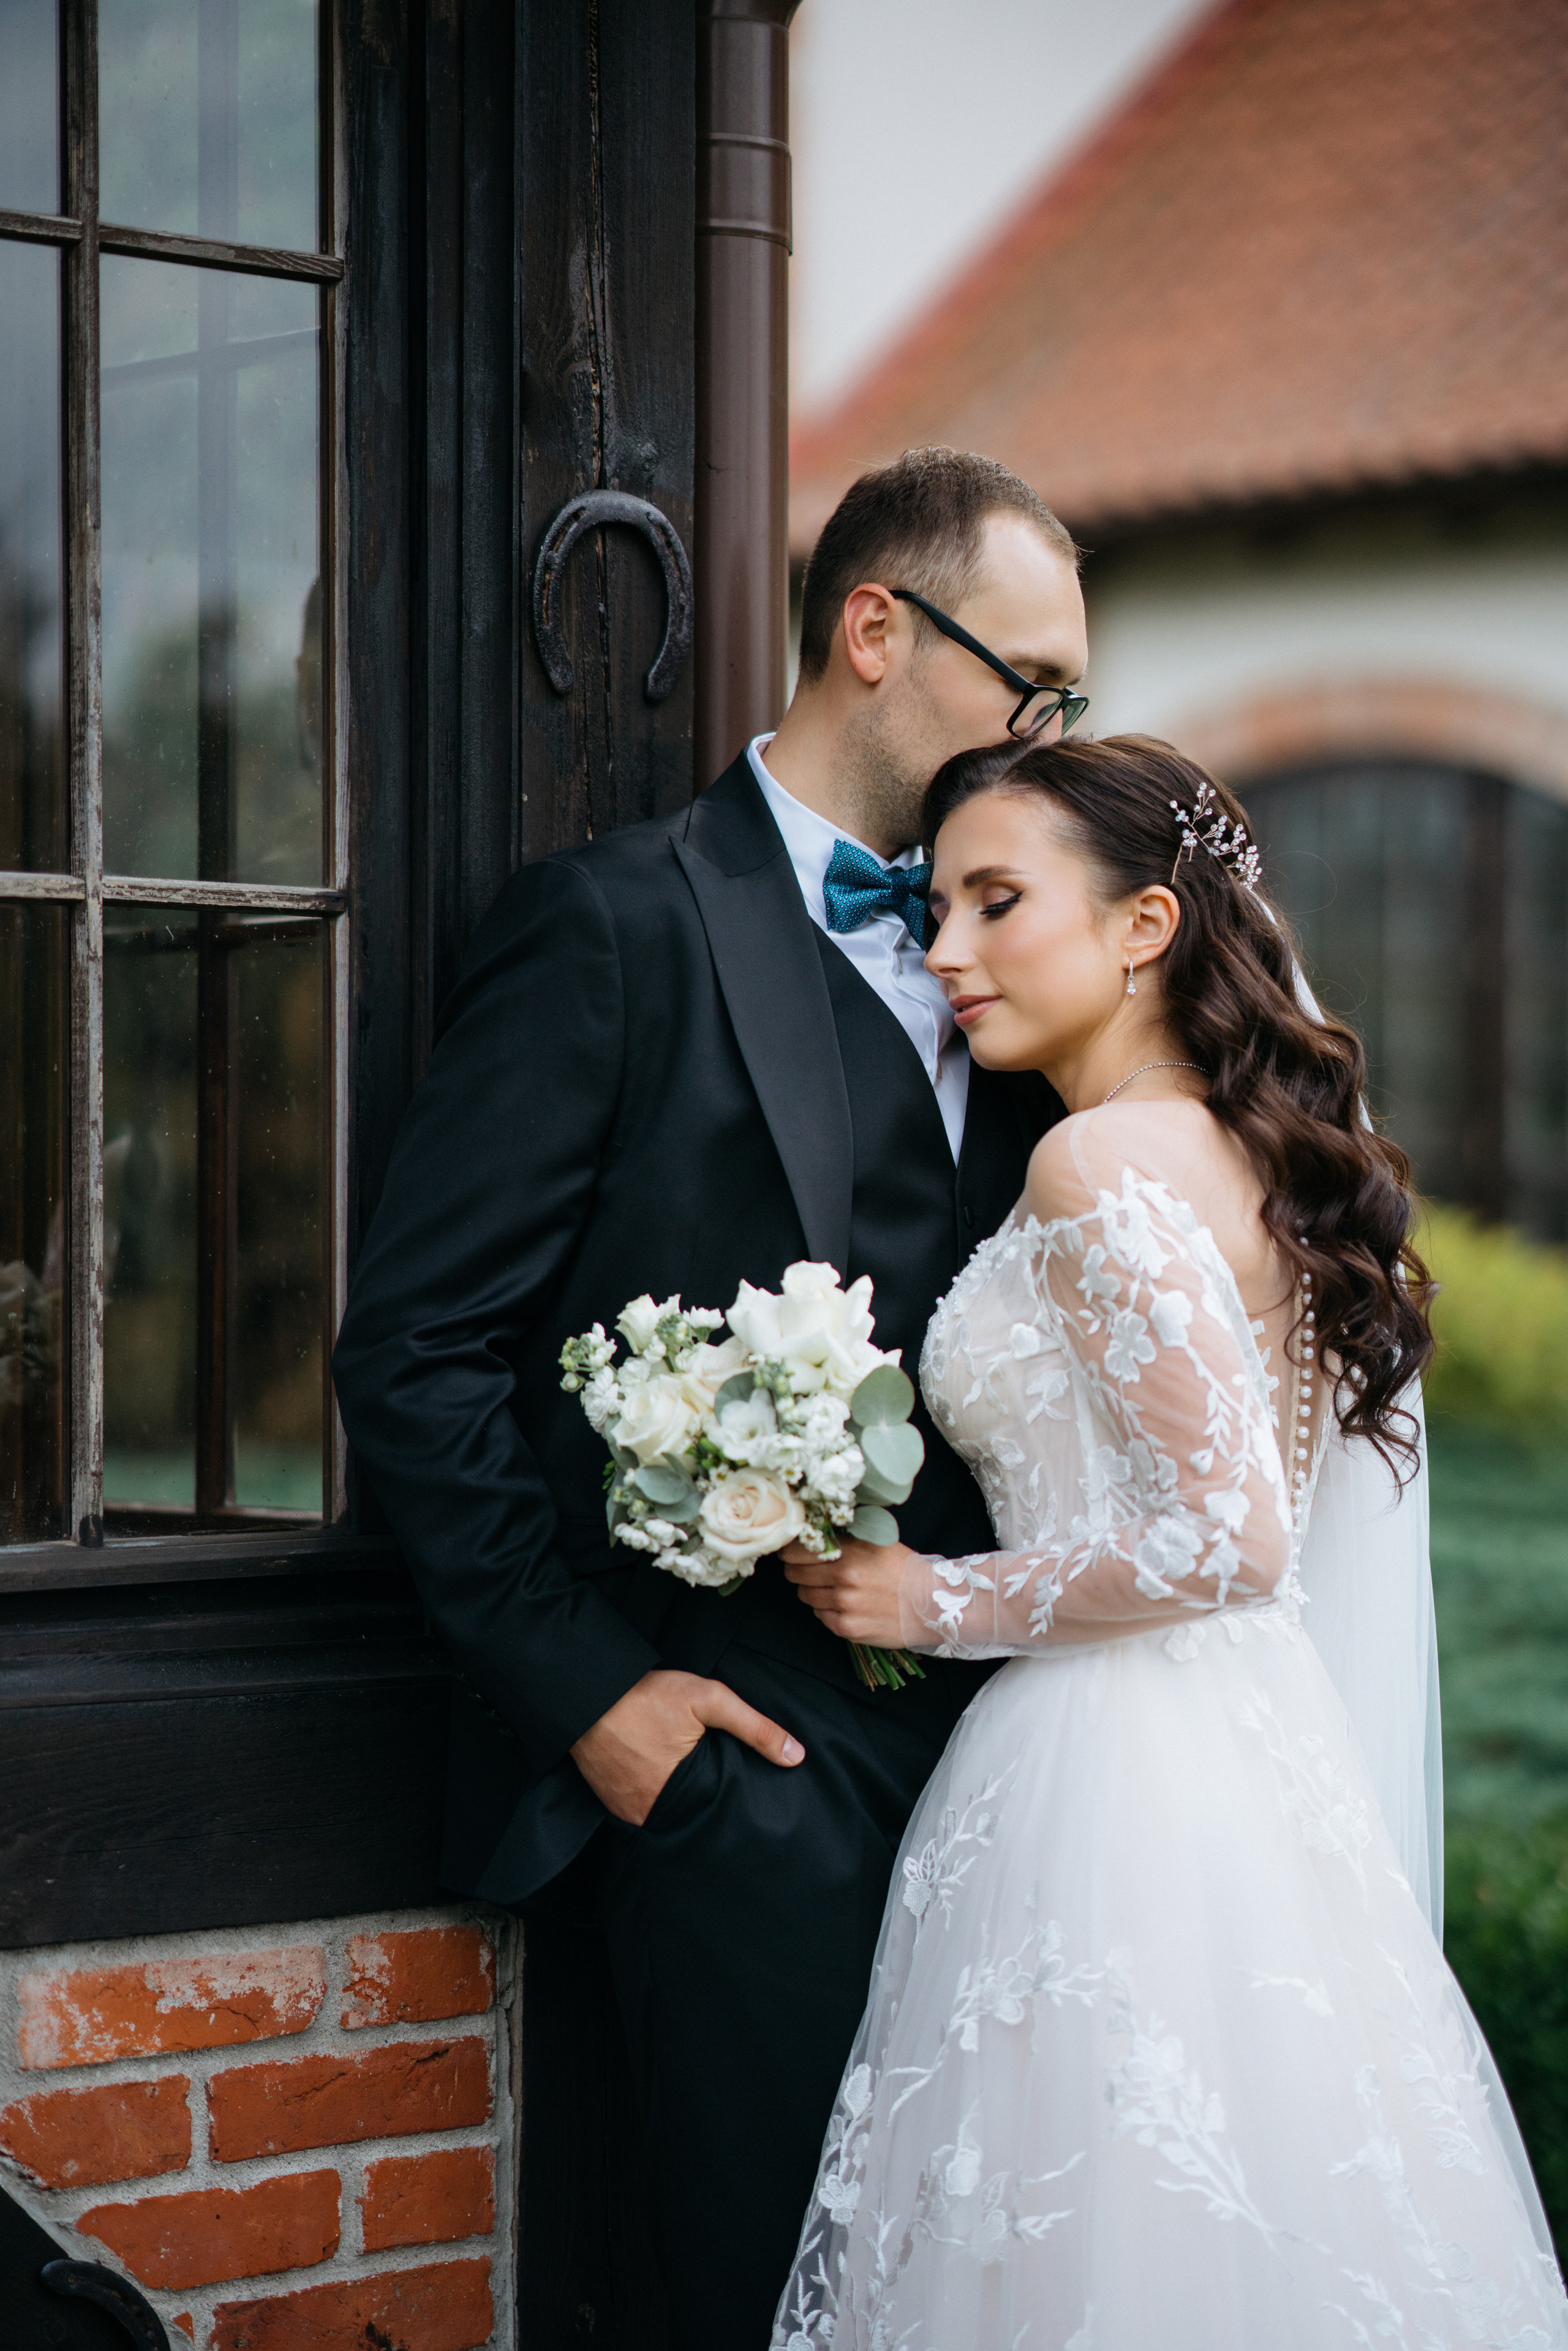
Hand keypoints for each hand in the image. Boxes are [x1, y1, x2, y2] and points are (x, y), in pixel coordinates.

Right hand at [570, 1667, 803, 1826]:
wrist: (586, 1691)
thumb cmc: (647, 1695)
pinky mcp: (609, 1801)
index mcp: (677, 1795)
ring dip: (678, 1800)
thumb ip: (754, 1728)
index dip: (729, 1801)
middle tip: (714, 1781)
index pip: (716, 1812)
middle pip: (690, 1815)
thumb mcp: (709, 1700)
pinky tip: (661, 1775)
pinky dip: (653, 1795)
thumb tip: (796, 1756)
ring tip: (690, 1779)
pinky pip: (640, 1808)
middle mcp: (648, 1813)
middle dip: (704, 1802)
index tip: (738, 1789)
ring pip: (665, 1814)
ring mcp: (625, 1810)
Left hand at [781, 1536, 914, 1647]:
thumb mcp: (875, 1542)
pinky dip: (828, 1610)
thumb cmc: (903, 1570)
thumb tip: (808, 1532)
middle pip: (794, 1574)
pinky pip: (820, 1616)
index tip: (792, 1551)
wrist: (932, 1605)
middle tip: (813, 1570)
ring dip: (814, 1591)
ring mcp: (844, 1605)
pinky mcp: (847, 1628)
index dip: (791, 1551)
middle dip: (800, 1570)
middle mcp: (843, 1578)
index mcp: (849, 1552)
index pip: (796, 1550)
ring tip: (836, 1588)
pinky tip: (847, 1605)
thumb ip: (842, 1538)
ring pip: (805, 1595)